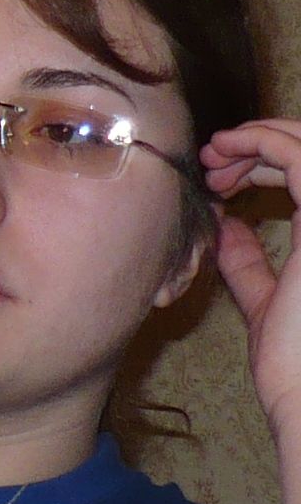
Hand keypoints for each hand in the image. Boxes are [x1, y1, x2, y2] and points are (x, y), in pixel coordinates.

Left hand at [203, 120, 300, 441]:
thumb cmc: (294, 366)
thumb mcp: (267, 301)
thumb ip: (249, 262)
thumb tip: (225, 225)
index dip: (266, 165)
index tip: (218, 178)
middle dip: (261, 145)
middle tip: (211, 160)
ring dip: (259, 137)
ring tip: (213, 155)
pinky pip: (299, 155)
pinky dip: (262, 141)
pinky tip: (225, 150)